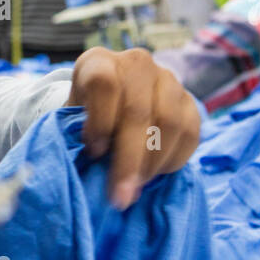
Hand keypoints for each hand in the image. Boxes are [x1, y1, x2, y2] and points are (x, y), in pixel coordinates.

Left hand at [68, 46, 199, 209]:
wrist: (109, 109)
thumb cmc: (83, 119)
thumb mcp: (69, 122)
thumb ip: (76, 136)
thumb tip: (90, 169)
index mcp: (98, 62)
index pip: (103, 84)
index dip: (100, 122)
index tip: (94, 153)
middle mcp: (136, 64)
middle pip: (138, 111)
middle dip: (128, 161)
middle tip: (120, 196)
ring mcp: (168, 79)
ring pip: (169, 123)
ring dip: (152, 164)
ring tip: (135, 187)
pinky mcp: (189, 101)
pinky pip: (191, 134)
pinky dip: (173, 161)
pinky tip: (154, 175)